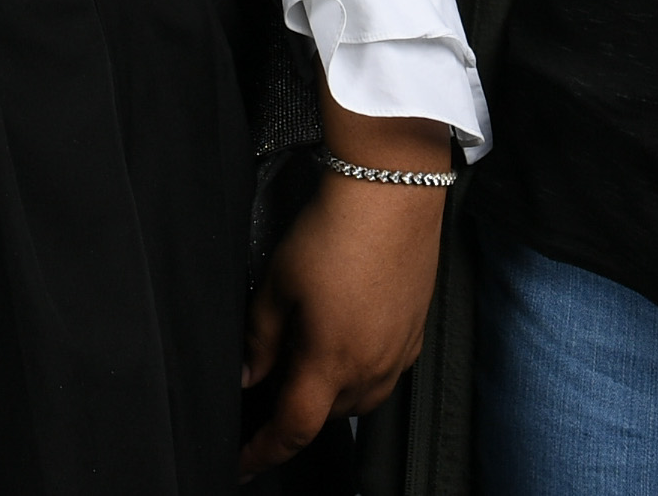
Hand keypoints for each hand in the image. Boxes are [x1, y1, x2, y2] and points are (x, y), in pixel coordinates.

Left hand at [238, 102, 450, 477]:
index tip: (243, 464)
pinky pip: (383, 374)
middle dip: (294, 413)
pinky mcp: (414, 333)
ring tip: (304, 363)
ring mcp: (398, 352)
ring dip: (327, 395)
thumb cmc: (337, 230)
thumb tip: (245, 374)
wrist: (391, 192)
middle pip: (325, 416)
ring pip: (357, 400)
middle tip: (267, 391)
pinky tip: (343, 342)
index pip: (292, 430)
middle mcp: (370, 368)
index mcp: (330, 362)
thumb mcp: (277, 284)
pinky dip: (357, 372)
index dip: (262, 453)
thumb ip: (258, 339)